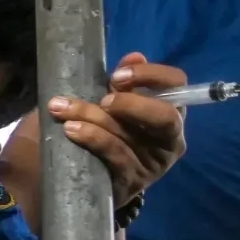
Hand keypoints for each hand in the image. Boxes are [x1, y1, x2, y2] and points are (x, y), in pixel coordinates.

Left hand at [45, 53, 187, 207]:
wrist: (85, 181)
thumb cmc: (103, 133)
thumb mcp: (112, 106)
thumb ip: (124, 84)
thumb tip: (134, 56)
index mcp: (169, 111)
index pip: (177, 83)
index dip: (151, 75)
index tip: (117, 76)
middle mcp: (170, 138)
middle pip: (164, 116)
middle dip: (131, 104)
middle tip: (103, 99)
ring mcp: (153, 164)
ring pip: (128, 136)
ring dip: (93, 118)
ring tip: (62, 109)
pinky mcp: (132, 183)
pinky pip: (115, 157)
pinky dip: (92, 139)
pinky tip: (71, 131)